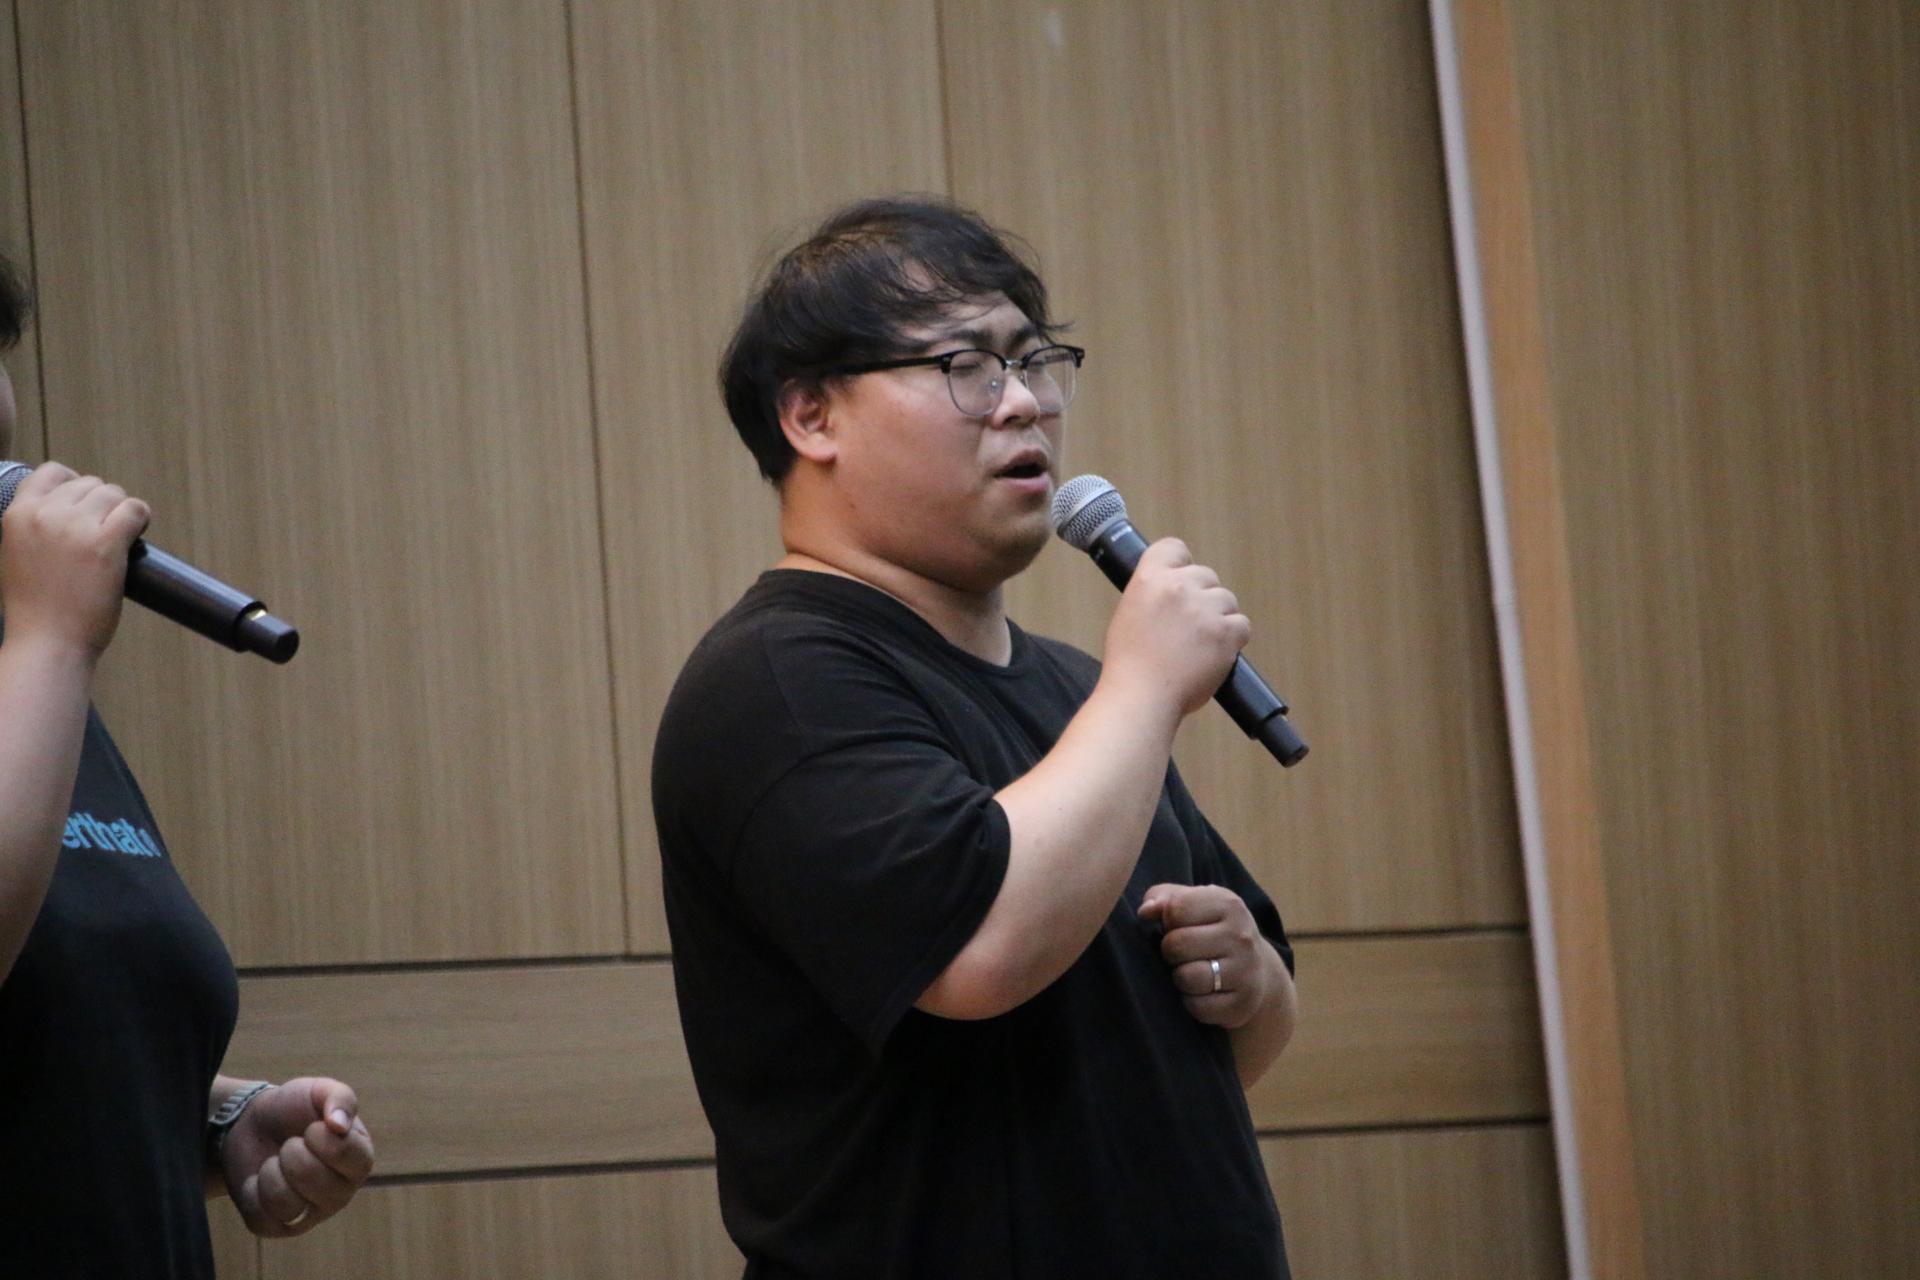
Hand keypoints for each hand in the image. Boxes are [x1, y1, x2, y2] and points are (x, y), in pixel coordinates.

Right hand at [0, 462, 148, 656]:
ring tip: (119, 539)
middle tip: (105, 534)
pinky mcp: (105, 543)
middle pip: (91, 484)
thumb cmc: (36, 609)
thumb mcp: (15, 555)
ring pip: (115, 494)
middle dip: (104, 506)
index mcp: (17, 515)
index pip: (52, 472)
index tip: (87, 505)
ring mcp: (75, 527)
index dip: (76, 484)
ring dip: (123, 513)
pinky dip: (142, 518)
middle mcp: (44, 514)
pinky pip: (136, 509)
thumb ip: (35, 528)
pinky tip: (137, 534)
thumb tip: (68, 511)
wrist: (47, 643)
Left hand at [220, 1078, 374, 1237]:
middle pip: (315, 1181)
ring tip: (275, 1161)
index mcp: (359, 1160)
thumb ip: (339, 1097)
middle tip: (290, 1143)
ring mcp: (311, 1214)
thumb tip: (339, 1124)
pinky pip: (263, 1218)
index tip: (311, 1127)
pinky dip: (253, 1191)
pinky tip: (260, 1180)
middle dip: (292, 1153)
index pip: (348, 1156)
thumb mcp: (318, 1091)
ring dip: (272, 1172)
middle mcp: (341, 1193)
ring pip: (288, 1203)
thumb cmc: (294, 1109)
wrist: (253, 1125)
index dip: (321, 1137)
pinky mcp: (277, 1228)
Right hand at [1102, 538, 1249, 719]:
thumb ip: (1153, 594)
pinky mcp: (1225, 633)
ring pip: (1227, 600)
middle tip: (1189, 627)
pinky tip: (1214, 655)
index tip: (1181, 583)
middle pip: (1206, 576)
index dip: (1181, 566)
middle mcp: (1178, 587)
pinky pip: (1242, 626)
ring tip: (1199, 645)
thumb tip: (1176, 590)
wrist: (1140, 697)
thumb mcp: (1130, 613)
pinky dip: (1233, 640)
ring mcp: (1204, 609)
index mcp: (1149, 579)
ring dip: (1219, 619)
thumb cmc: (1130, 664)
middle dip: (1202, 598)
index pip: (1175, 548)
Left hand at [1137, 883, 1272, 1029]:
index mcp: (1229, 905)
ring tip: (1191, 971)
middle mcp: (1241, 936)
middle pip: (1176, 944)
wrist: (1255, 969)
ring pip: (1186, 978)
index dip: (1167, 920)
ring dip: (1179, 978)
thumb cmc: (1211, 929)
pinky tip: (1203, 992)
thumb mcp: (1193, 903)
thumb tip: (1145, 912)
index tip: (1179, 926)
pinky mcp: (1242, 1004)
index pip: (1175, 910)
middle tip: (1182, 953)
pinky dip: (1192, 1002)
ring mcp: (1245, 972)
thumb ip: (1164, 897)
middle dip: (1170, 951)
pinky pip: (1197, 1007)